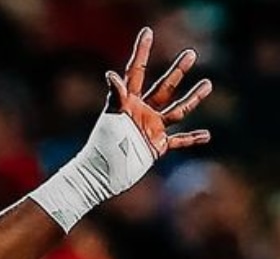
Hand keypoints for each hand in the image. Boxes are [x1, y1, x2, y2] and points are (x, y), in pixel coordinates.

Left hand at [106, 27, 211, 157]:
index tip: (147, 33)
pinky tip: (207, 135)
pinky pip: (179, 141)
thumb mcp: (111, 117)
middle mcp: (142, 112)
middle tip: (191, 53)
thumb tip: (111, 75)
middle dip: (177, 71)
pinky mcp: (156, 146)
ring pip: (178, 110)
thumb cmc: (102, 145)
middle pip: (164, 87)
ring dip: (193, 98)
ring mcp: (151, 128)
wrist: (102, 172)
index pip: (137, 71)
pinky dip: (193, 139)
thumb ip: (116, 96)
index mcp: (128, 102)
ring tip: (208, 84)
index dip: (142, 52)